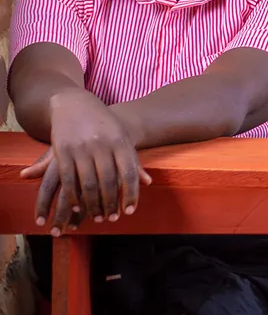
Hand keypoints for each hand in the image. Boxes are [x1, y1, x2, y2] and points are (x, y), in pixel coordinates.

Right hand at [20, 92, 151, 234]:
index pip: (129, 173)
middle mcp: (102, 145)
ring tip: (96, 217)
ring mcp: (81, 148)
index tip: (129, 212)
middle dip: (110, 204)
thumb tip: (148, 182)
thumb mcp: (121, 137)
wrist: (74, 104)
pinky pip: (68, 179)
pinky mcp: (62, 151)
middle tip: (111, 219)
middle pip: (109, 182)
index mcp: (121, 141)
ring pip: (88, 184)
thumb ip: (133, 161)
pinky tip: (76, 208)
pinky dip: (73, 196)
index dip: (130, 194)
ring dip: (92, 205)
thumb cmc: (103, 125)